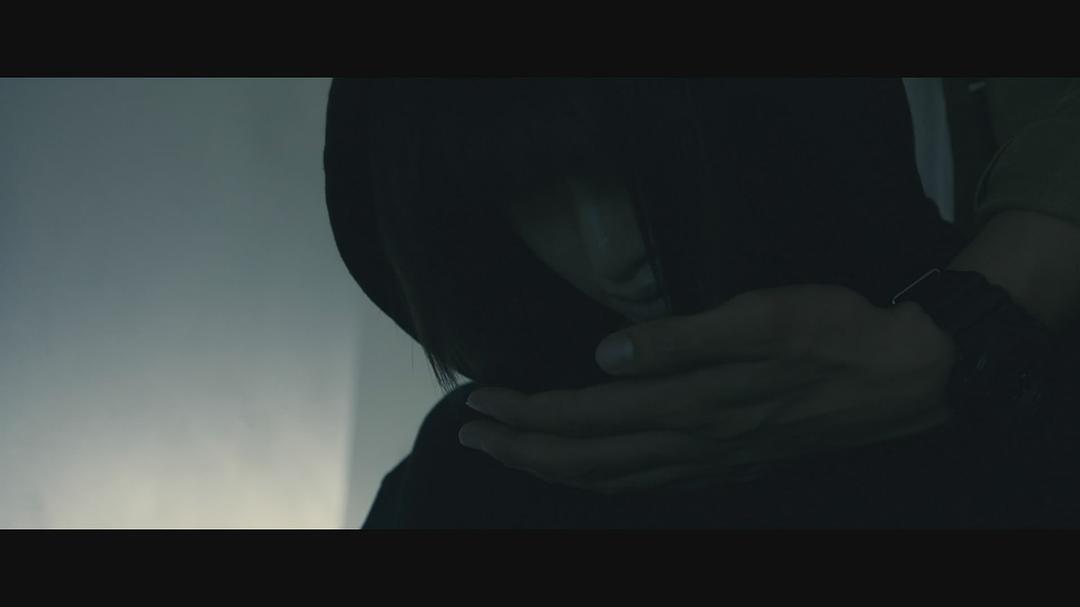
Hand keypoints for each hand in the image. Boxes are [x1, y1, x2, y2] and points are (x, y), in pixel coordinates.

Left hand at [458, 284, 957, 494]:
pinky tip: (588, 472)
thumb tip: (606, 354)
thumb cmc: (837, 334)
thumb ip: (680, 338)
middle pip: (583, 461)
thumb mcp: (761, 317)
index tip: (481, 403)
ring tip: (510, 453)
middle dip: (519, 450)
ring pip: (610, 480)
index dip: (525, 416)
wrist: (908, 375)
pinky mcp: (728, 462)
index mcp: (692, 404)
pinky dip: (600, 482)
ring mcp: (710, 461)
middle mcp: (693, 443)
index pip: (583, 418)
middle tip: (471, 436)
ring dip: (551, 468)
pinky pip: (645, 485)